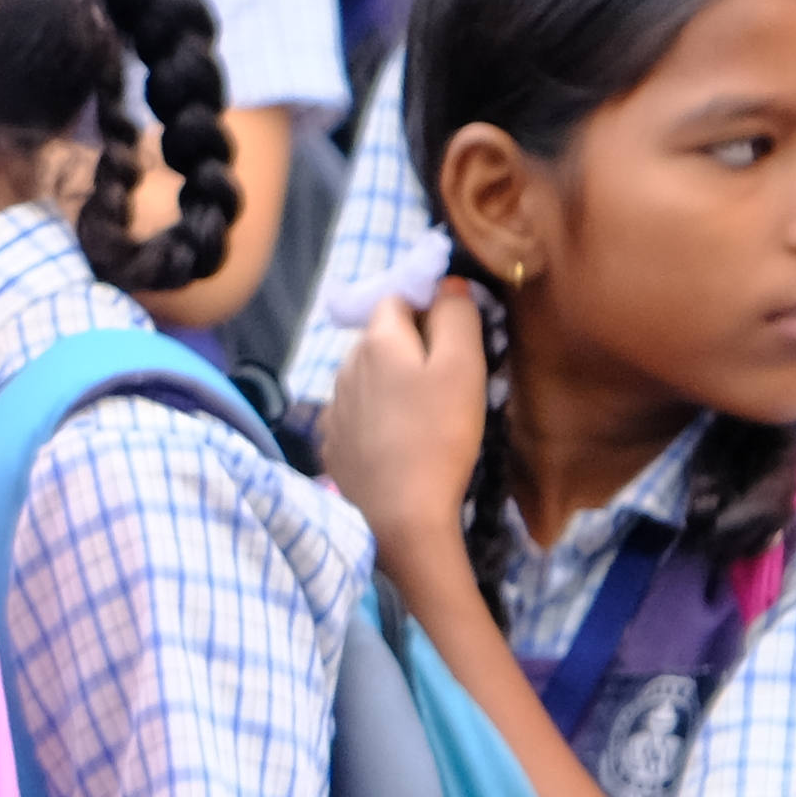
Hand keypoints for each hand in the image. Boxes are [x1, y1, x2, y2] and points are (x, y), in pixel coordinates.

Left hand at [316, 282, 490, 570]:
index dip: (428, 308)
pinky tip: (402, 439)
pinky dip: (379, 416)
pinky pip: (359, 413)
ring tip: (426, 413)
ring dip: (393, 382)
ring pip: (368, 376)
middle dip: (411, 346)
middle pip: (381, 338)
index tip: (456, 338)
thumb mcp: (463, 365)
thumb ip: (456, 316)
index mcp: (375, 341)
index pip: (397, 300)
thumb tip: (447, 283)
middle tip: (448, 379)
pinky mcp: (332, 442)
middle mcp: (343, 366)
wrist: (401, 513)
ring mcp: (332, 407)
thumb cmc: (441, 433)